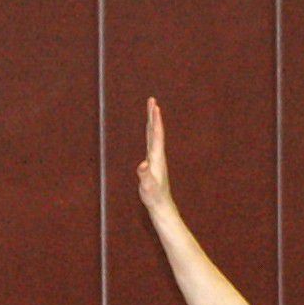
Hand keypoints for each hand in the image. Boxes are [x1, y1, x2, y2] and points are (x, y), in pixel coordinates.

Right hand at [135, 96, 174, 214]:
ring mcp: (155, 158)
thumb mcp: (147, 186)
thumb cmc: (154, 196)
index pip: (156, 135)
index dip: (155, 121)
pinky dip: (150, 132)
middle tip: (152, 100)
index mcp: (156, 157)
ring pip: (153, 135)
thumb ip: (144, 174)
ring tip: (151, 110)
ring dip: (152, 121)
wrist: (161, 204)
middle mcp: (157, 155)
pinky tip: (149, 129)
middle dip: (153, 115)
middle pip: (155, 130)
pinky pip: (151, 141)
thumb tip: (142, 164)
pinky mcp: (152, 162)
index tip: (155, 106)